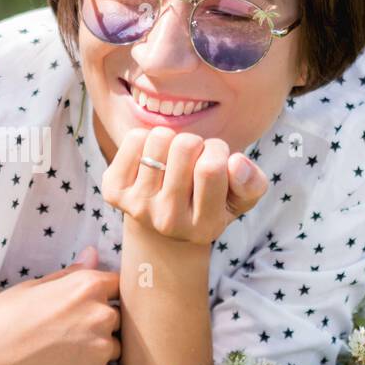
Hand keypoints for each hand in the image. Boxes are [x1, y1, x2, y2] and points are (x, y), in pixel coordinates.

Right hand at [0, 246, 126, 364]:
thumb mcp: (31, 288)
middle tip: (67, 336)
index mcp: (86, 286)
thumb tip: (94, 254)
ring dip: (100, 353)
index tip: (86, 306)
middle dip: (100, 325)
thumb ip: (70, 275)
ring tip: (65, 358)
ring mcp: (100, 350)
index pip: (118, 285)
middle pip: (118, 319)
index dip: (104, 295)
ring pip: (117, 349)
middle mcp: (101, 315)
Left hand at [100, 126, 268, 245]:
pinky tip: (151, 160)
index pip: (212, 167)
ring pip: (159, 138)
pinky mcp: (113, 191)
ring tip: (172, 160)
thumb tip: (236, 162)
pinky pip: (134, 139)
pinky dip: (146, 139)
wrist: (161, 226)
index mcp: (204, 226)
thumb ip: (252, 183)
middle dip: (195, 143)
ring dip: (171, 140)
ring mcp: (137, 207)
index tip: (215, 159)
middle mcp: (167, 222)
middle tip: (192, 160)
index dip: (218, 150)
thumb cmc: (208, 202)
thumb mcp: (239, 199)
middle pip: (185, 147)